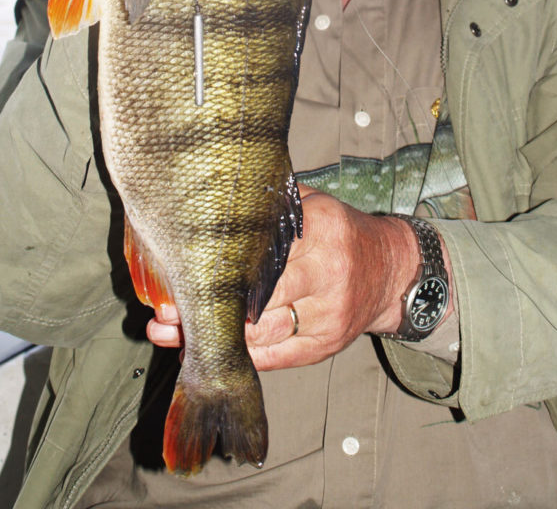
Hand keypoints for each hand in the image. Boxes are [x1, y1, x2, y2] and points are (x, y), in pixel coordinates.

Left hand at [146, 185, 452, 369]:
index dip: (217, 265)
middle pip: (257, 298)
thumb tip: (207, 198)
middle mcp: (326, 272)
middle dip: (207, 307)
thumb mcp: (312, 203)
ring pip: (261, 334)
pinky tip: (208, 350)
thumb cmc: (339, 232)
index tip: (179, 270)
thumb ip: (269, 202)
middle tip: (165, 311)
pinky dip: (238, 355)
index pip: (262, 250)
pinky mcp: (324, 345)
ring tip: (172, 332)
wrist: (391, 271)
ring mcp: (327, 314)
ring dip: (214, 337)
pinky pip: (274, 357)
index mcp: (319, 228)